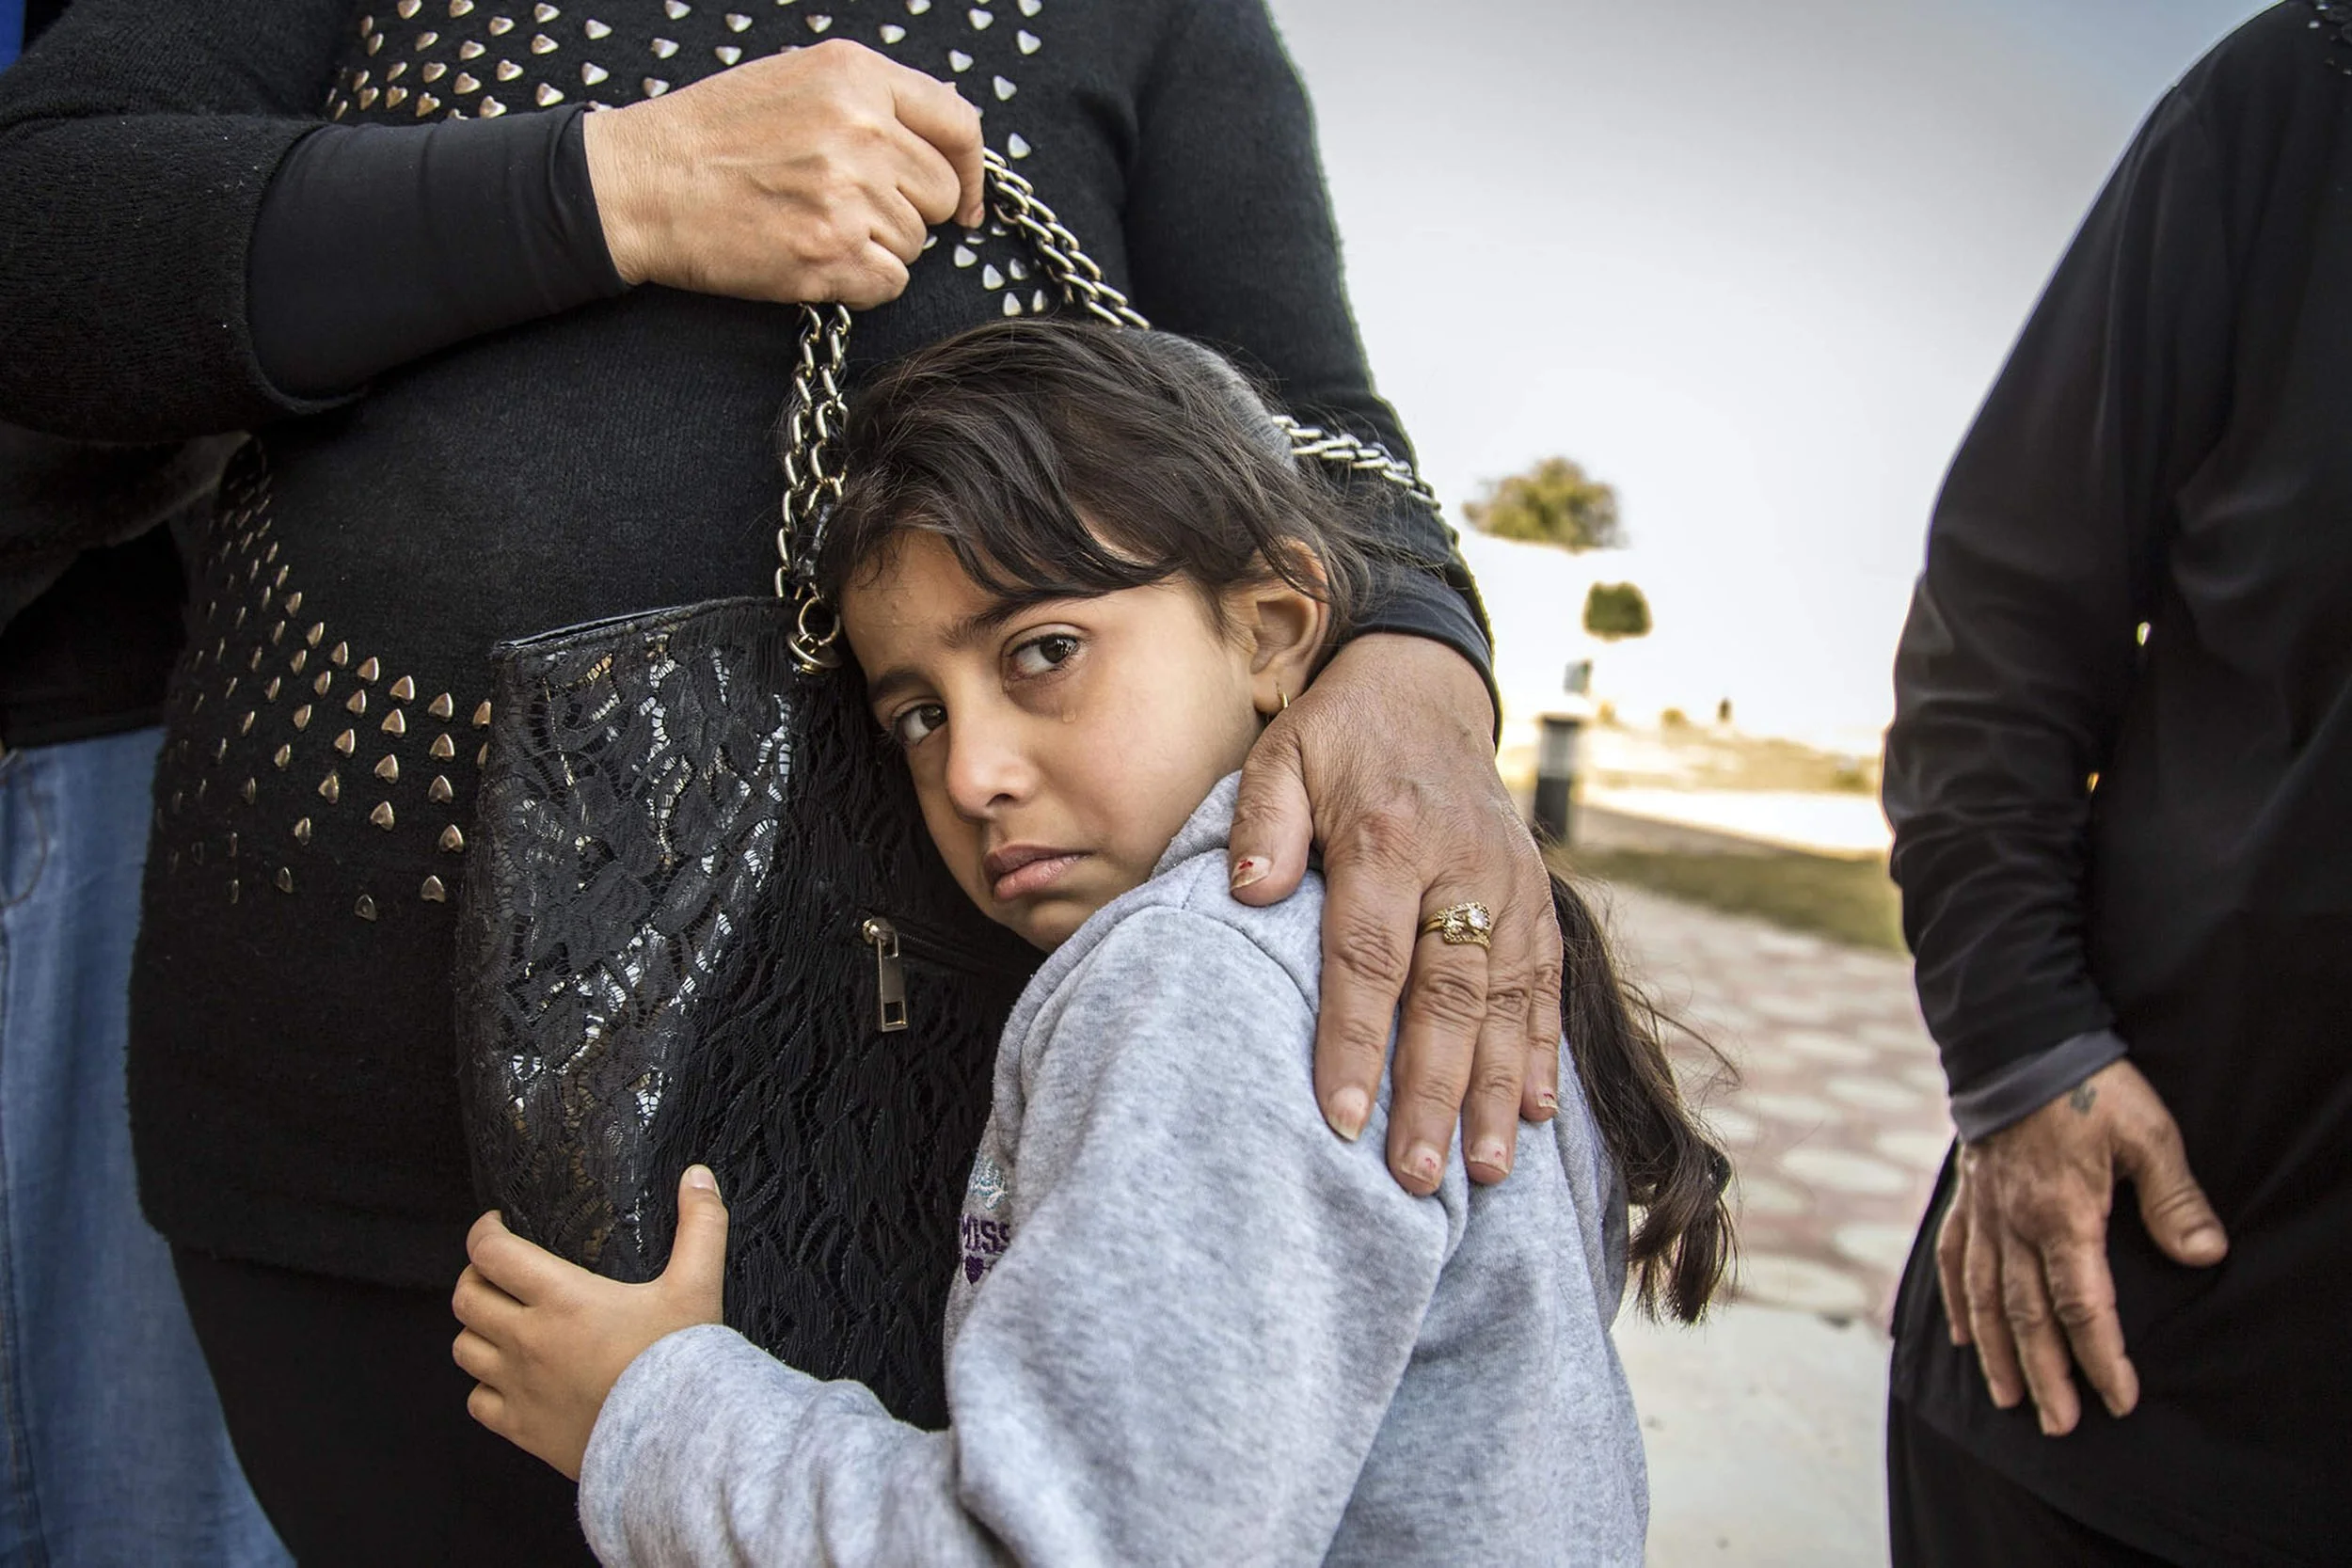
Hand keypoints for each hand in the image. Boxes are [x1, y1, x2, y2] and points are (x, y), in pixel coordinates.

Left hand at [452, 1167, 729, 1478]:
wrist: (674, 1440)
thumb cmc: (680, 1361)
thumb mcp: (697, 1286)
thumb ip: (701, 1225)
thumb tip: (697, 1175)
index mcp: (561, 1298)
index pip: (490, 1253)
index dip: (483, 1232)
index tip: (496, 1225)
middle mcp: (527, 1340)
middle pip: (466, 1298)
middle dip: (474, 1277)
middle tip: (497, 1272)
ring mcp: (519, 1387)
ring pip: (463, 1349)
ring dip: (476, 1331)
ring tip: (500, 1322)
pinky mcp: (521, 1428)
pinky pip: (478, 1402)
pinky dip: (485, 1387)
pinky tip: (510, 1380)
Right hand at [581, 40, 984, 307]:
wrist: (642, 183)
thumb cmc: (712, 135)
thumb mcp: (796, 80)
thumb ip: (870, 100)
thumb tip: (940, 141)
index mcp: (856, 76)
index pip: (958, 125)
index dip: (970, 172)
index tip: (965, 203)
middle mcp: (862, 129)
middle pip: (941, 195)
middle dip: (908, 212)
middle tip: (848, 209)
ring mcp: (849, 194)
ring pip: (914, 244)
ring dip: (876, 247)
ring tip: (814, 225)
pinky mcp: (831, 254)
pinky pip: (890, 284)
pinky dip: (861, 284)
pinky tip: (815, 260)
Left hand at [1230, 633, 1561, 1195]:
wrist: (1425, 692)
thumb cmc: (1338, 739)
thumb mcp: (1281, 755)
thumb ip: (1263, 825)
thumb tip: (1250, 894)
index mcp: (1386, 836)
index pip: (1368, 956)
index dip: (1355, 1040)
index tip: (1342, 1117)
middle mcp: (1460, 867)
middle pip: (1445, 996)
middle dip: (1431, 1093)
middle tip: (1412, 1177)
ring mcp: (1509, 886)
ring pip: (1504, 1003)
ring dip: (1496, 1093)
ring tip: (1482, 1173)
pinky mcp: (1536, 899)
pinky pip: (1544, 984)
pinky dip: (1542, 1051)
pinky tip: (1538, 1116)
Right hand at [1938, 1060, 2226, 1435]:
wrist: (2018, 1040)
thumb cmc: (2090, 1086)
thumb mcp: (2149, 1135)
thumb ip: (2175, 1199)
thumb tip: (2205, 1254)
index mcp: (2061, 1215)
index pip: (2081, 1304)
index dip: (2101, 1357)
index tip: (2120, 1399)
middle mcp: (2014, 1224)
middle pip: (2027, 1316)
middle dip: (2047, 1375)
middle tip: (2060, 1425)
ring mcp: (1985, 1212)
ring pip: (1986, 1297)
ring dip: (1999, 1353)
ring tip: (2010, 1398)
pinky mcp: (1968, 1196)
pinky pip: (1955, 1259)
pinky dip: (1957, 1301)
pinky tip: (1963, 1334)